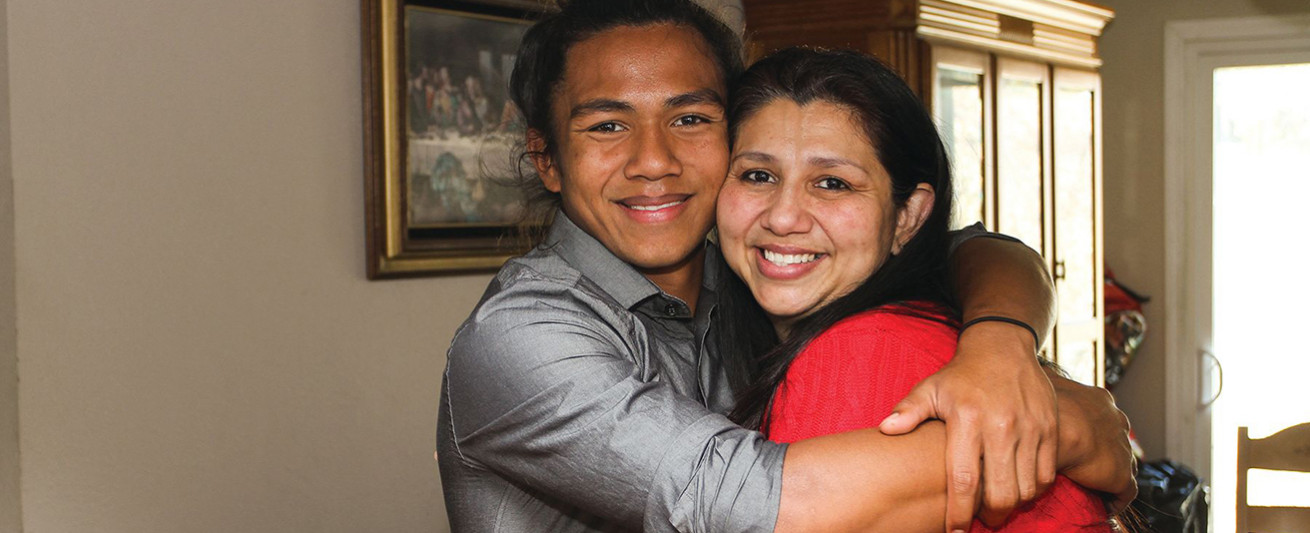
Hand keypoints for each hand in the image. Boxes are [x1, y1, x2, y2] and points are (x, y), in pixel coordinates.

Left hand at [879, 321, 1057, 531]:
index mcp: (967, 419)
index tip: (954, 531)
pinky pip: (1047, 474)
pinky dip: (1035, 488)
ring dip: (1014, 504)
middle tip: (982, 520)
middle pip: (1001, 492)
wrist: (1003, 347)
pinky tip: (1020, 486)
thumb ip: (909, 411)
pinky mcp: (1050, 428)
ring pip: (1026, 488)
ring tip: (1000, 503)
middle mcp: (1001, 426)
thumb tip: (885, 428)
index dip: (958, 512)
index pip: (963, 479)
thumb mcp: (931, 388)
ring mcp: (1030, 428)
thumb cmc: (962, 374)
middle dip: (991, 516)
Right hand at [1049, 372, 1137, 512]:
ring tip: (1090, 486)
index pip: (1100, 415)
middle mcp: (1117, 421)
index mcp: (1099, 399)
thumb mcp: (1042, 382)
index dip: (1089, 429)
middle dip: (1103, 451)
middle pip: (1115, 438)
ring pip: (1124, 463)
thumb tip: (1030, 369)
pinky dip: (1116, 499)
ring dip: (1110, 475)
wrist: (1061, 426)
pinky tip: (1102, 505)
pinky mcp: (1122, 473)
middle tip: (1082, 464)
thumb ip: (1040, 379)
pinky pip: (1125, 491)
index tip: (1075, 438)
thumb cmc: (1048, 403)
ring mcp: (1122, 447)